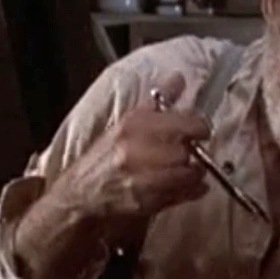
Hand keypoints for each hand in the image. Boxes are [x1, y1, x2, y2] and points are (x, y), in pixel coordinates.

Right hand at [52, 72, 210, 222]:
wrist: (80, 194)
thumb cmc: (105, 156)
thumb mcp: (127, 122)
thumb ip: (157, 101)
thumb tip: (179, 77)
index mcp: (134, 124)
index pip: (185, 123)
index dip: (199, 128)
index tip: (199, 132)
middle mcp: (137, 148)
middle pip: (187, 149)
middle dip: (193, 152)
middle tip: (189, 153)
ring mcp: (141, 177)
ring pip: (189, 172)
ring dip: (193, 172)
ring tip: (185, 171)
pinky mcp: (147, 202)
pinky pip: (184, 194)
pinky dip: (192, 190)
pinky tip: (186, 186)